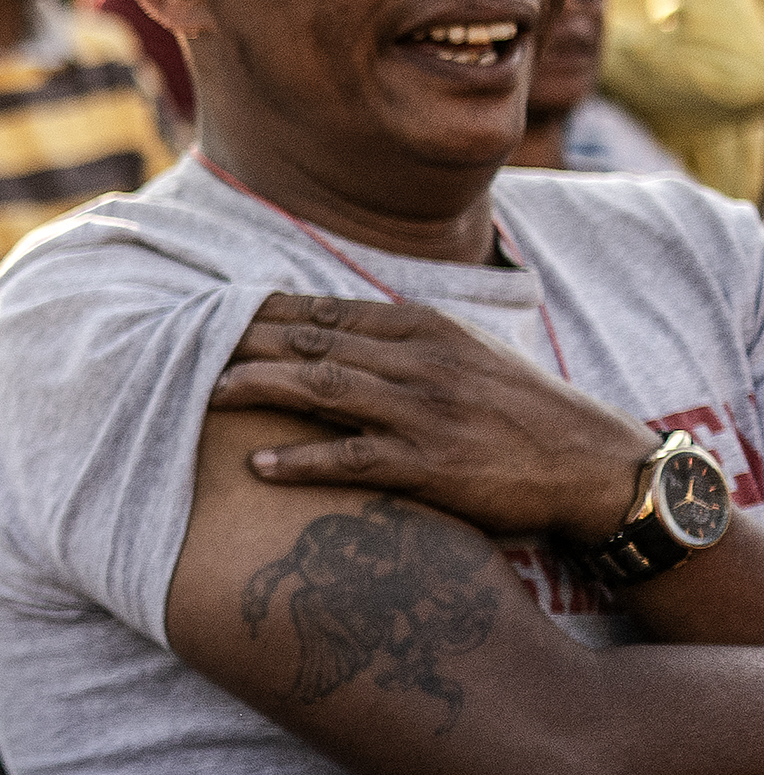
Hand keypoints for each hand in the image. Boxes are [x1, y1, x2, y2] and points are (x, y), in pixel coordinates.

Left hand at [212, 291, 657, 539]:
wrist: (593, 463)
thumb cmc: (520, 413)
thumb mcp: (464, 355)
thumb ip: (400, 342)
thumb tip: (330, 331)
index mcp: (423, 327)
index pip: (324, 310)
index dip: (261, 313)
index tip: (208, 316)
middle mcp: (419, 360)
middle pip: (311, 340)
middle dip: (244, 341)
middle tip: (183, 349)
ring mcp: (424, 411)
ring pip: (322, 387)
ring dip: (258, 387)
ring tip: (205, 394)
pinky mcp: (431, 463)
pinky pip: (353, 458)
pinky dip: (303, 460)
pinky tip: (260, 464)